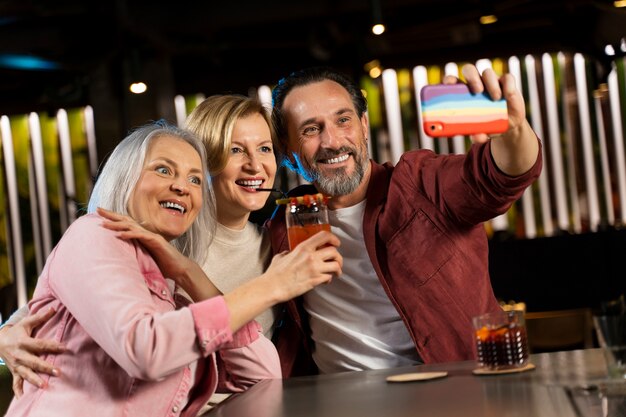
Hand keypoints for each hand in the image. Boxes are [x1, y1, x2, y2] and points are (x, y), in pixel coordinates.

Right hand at [0, 308, 64, 396]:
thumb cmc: (17, 331)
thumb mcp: (27, 323)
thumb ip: (41, 317)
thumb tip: (54, 308)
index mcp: (24, 342)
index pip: (40, 345)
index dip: (52, 346)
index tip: (64, 348)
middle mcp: (19, 355)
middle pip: (34, 362)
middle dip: (45, 367)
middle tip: (58, 372)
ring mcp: (16, 365)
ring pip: (26, 374)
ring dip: (35, 380)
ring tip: (45, 386)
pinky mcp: (14, 371)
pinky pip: (15, 382)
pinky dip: (18, 390)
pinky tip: (23, 397)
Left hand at [97, 207, 219, 299]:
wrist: (179, 269)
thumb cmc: (163, 265)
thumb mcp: (145, 258)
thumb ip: (135, 254)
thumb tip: (120, 259)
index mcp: (143, 235)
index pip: (126, 224)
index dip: (113, 218)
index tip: (100, 214)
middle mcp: (146, 233)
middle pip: (126, 220)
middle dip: (111, 215)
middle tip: (98, 210)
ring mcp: (152, 236)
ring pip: (131, 227)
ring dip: (117, 225)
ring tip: (104, 224)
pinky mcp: (156, 241)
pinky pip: (141, 236)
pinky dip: (130, 235)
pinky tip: (120, 235)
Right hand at [263, 230, 342, 301]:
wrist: (272, 287)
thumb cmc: (275, 273)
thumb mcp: (281, 257)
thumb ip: (288, 253)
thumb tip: (288, 254)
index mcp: (303, 248)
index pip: (324, 236)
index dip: (333, 238)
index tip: (336, 243)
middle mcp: (311, 256)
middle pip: (334, 252)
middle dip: (338, 257)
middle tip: (337, 261)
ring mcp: (314, 269)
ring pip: (335, 265)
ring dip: (338, 269)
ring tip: (336, 272)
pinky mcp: (315, 281)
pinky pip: (329, 277)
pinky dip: (329, 279)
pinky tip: (325, 280)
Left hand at [443, 64, 526, 143]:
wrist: (508, 125)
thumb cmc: (487, 125)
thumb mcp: (481, 131)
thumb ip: (477, 134)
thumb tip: (476, 137)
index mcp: (464, 92)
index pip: (452, 80)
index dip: (449, 80)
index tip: (448, 85)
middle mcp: (476, 83)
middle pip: (469, 70)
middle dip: (472, 78)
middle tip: (477, 91)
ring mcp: (491, 81)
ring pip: (487, 72)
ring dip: (491, 84)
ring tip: (495, 98)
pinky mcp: (507, 82)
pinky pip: (507, 78)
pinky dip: (508, 85)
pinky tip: (508, 95)